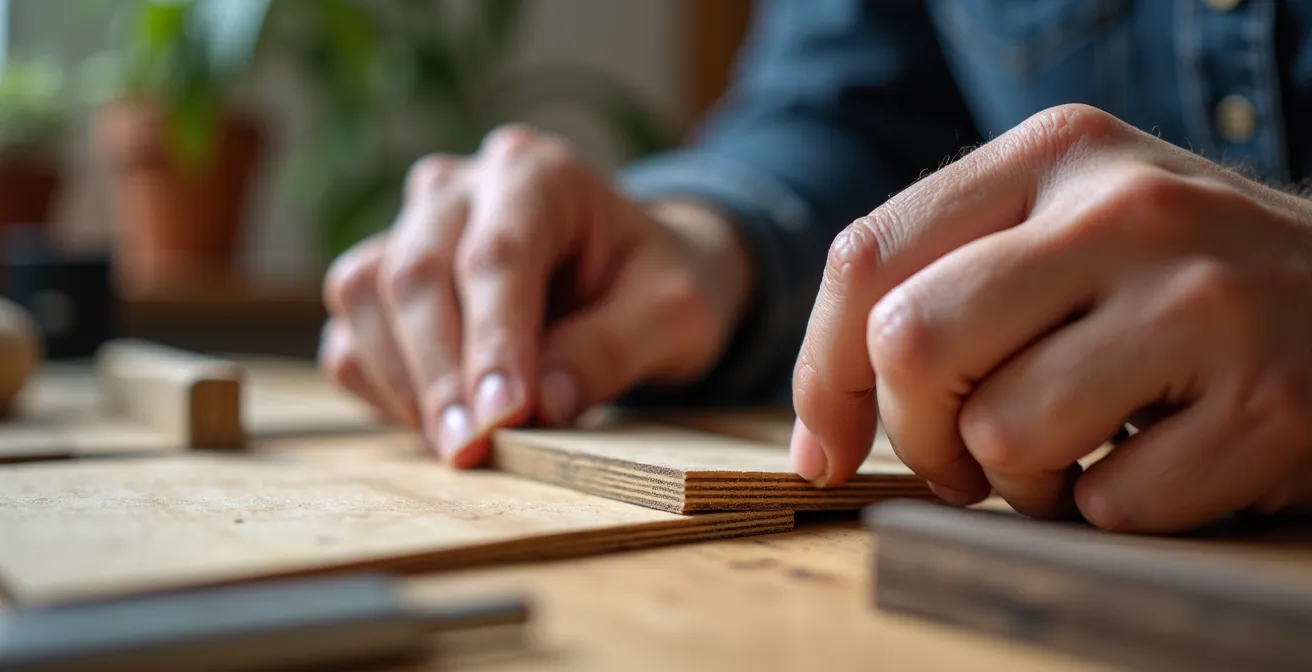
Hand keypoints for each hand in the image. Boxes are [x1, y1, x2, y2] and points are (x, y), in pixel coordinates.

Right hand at [320, 125, 752, 465]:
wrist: (631, 274)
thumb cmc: (652, 285)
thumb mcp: (672, 314)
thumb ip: (611, 350)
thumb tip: (539, 407)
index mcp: (536, 173)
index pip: (496, 255)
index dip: (494, 340)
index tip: (504, 416)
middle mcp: (459, 188)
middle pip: (417, 273)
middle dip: (440, 373)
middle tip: (470, 449)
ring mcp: (409, 227)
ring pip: (366, 295)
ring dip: (402, 382)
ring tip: (458, 445)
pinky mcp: (382, 279)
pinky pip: (350, 333)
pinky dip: (378, 386)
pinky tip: (433, 424)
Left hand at [791, 104, 1311, 531]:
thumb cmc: (1174, 279)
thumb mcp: (1066, 227)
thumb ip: (942, 285)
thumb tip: (818, 431)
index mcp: (1057, 151)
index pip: (868, 257)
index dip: (823, 370)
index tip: (825, 443)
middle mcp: (1127, 210)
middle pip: (915, 343)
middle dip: (913, 431)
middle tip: (955, 456)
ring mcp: (1204, 304)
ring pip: (1001, 434)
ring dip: (1015, 480)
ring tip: (1071, 452)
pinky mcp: (1265, 406)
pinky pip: (1107, 505)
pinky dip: (1107, 509)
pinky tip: (1152, 462)